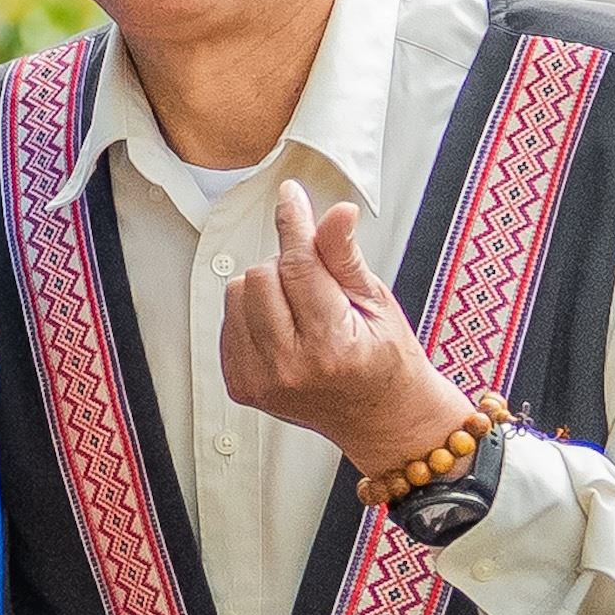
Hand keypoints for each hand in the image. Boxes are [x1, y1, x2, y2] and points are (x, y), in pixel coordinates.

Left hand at [218, 195, 476, 474]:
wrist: (384, 421)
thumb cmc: (387, 360)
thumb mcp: (378, 304)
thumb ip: (345, 257)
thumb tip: (336, 212)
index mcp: (332, 345)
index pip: (299, 264)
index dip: (294, 222)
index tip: (290, 194)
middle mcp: (291, 367)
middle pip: (261, 274)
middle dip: (288, 267)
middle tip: (319, 289)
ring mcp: (261, 380)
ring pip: (238, 293)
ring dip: (267, 290)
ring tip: (304, 313)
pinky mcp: (241, 386)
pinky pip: (227, 322)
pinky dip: (252, 315)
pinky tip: (286, 331)